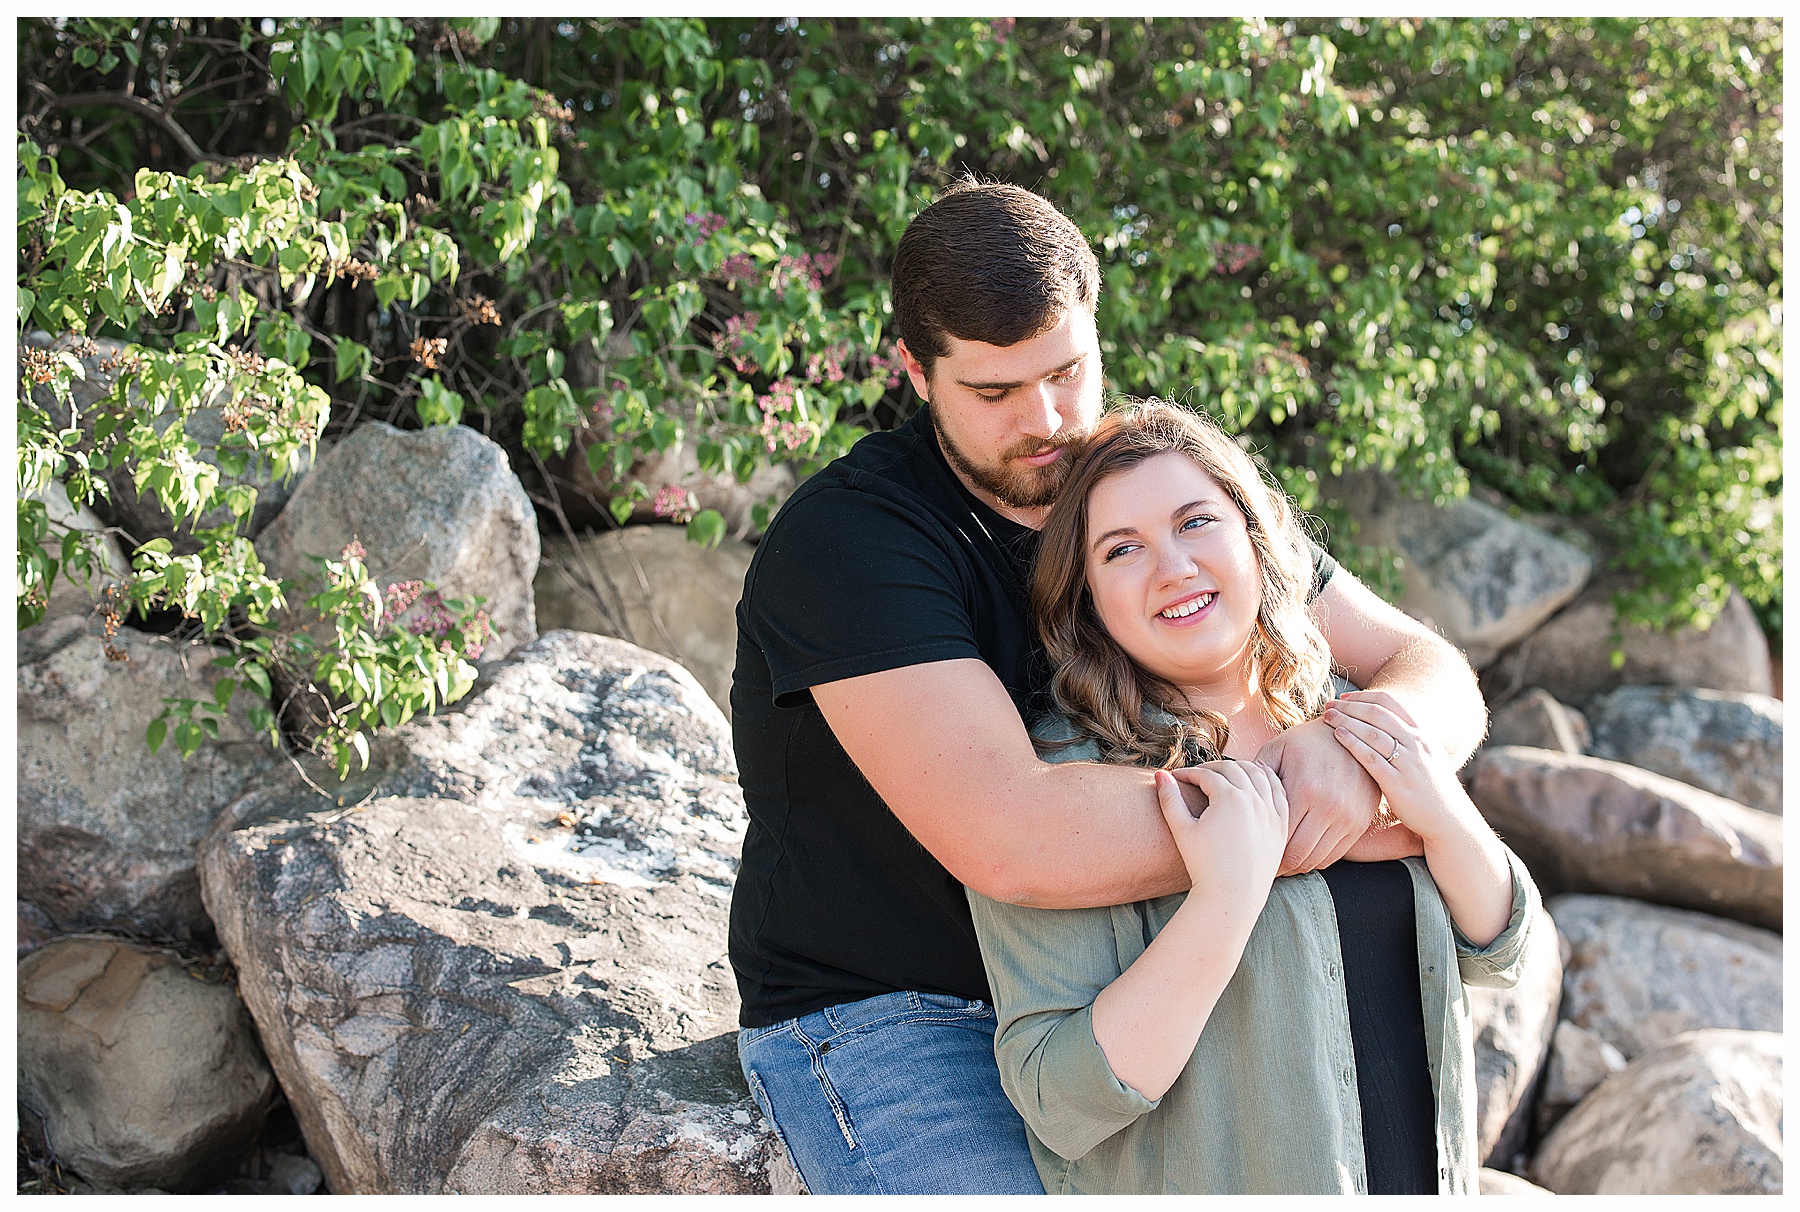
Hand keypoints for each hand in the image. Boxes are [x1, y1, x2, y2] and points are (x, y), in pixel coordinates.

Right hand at [1155, 760, 1287, 900]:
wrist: (1232, 896)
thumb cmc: (1203, 865)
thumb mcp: (1182, 830)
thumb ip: (1169, 798)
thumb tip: (1160, 773)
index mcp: (1229, 798)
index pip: (1207, 774)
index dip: (1188, 773)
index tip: (1177, 778)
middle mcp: (1254, 800)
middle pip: (1233, 768)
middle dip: (1212, 768)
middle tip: (1198, 775)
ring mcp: (1271, 812)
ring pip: (1259, 774)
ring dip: (1241, 768)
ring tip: (1225, 774)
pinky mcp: (1281, 825)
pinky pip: (1278, 792)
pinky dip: (1267, 780)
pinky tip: (1256, 779)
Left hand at [1255, 717, 1382, 874]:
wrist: (1354, 735)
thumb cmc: (1307, 741)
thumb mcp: (1277, 749)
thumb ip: (1255, 775)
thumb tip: (1235, 798)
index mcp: (1305, 788)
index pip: (1278, 834)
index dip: (1261, 848)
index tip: (1247, 852)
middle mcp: (1330, 807)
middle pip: (1297, 855)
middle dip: (1277, 865)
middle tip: (1260, 866)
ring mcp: (1348, 818)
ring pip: (1316, 860)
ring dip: (1295, 866)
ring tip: (1278, 864)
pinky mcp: (1359, 824)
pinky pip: (1334, 855)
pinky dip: (1315, 860)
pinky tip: (1299, 855)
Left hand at [1324, 689, 1513, 945]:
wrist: (1451, 822)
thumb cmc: (1433, 792)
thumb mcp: (1425, 759)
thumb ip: (1407, 743)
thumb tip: (1381, 732)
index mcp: (1423, 735)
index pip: (1391, 702)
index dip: (1364, 697)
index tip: (1344, 698)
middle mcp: (1417, 744)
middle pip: (1377, 713)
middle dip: (1350, 706)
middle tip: (1328, 705)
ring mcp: (1409, 762)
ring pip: (1373, 731)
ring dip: (1347, 720)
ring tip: (1327, 717)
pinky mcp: (1398, 783)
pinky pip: (1371, 757)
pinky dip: (1353, 743)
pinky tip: (1337, 736)